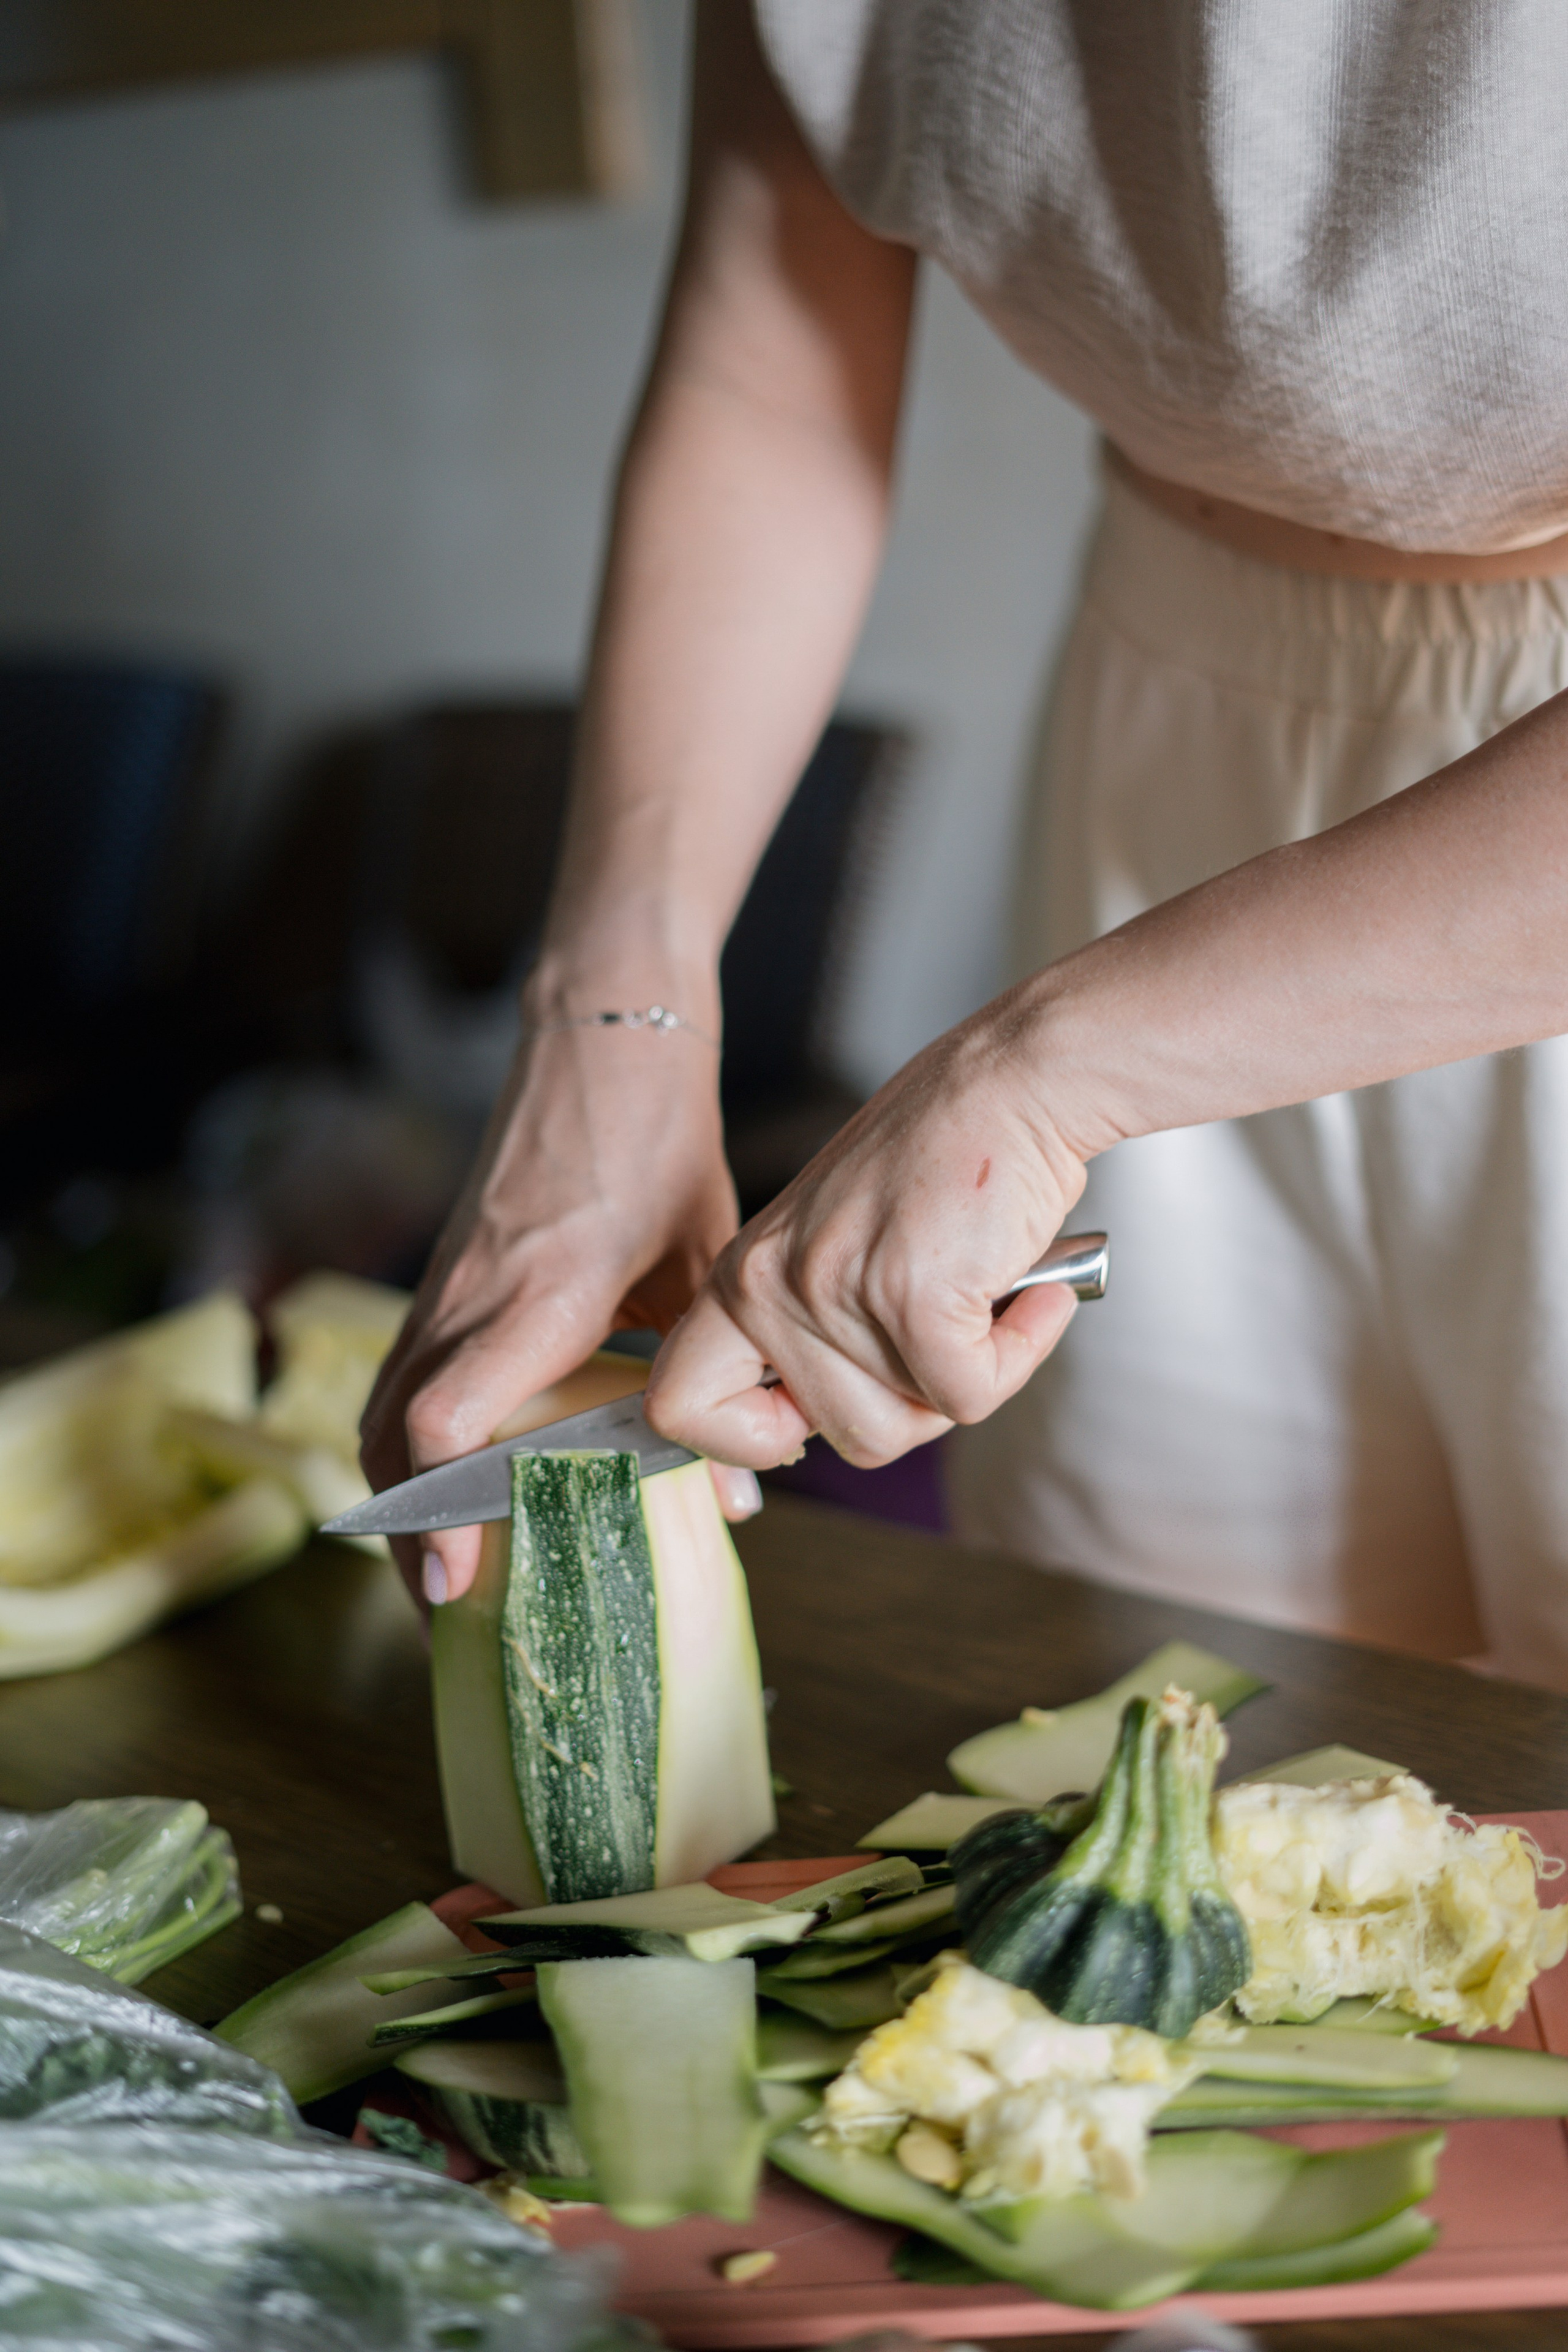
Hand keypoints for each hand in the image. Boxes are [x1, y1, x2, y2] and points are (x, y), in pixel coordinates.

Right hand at [360, 1012, 749, 1605]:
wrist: (600, 1030)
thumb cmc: (659, 1136)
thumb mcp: (709, 1257)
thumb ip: (718, 1378)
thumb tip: (742, 1500)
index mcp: (544, 1291)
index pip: (447, 1417)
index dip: (442, 1508)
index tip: (458, 1581)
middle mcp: (474, 1292)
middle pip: (389, 1436)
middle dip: (406, 1533)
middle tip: (446, 1611)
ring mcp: (446, 1281)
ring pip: (381, 1410)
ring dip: (397, 1496)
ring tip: (438, 1570)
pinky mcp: (442, 1272)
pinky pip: (400, 1374)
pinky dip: (404, 1443)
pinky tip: (443, 1484)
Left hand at [644, 999, 1089, 1467]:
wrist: (1016, 1081)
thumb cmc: (943, 1161)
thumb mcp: (840, 1243)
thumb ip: (814, 1328)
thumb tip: (829, 1425)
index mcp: (743, 1272)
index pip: (678, 1405)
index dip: (746, 1437)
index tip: (809, 1413)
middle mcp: (771, 1283)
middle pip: (837, 1435)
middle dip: (913, 1406)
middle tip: (949, 1335)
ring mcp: (835, 1290)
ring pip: (904, 1424)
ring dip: (968, 1377)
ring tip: (985, 1297)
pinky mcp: (911, 1297)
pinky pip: (968, 1396)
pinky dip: (1016, 1356)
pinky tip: (1034, 1296)